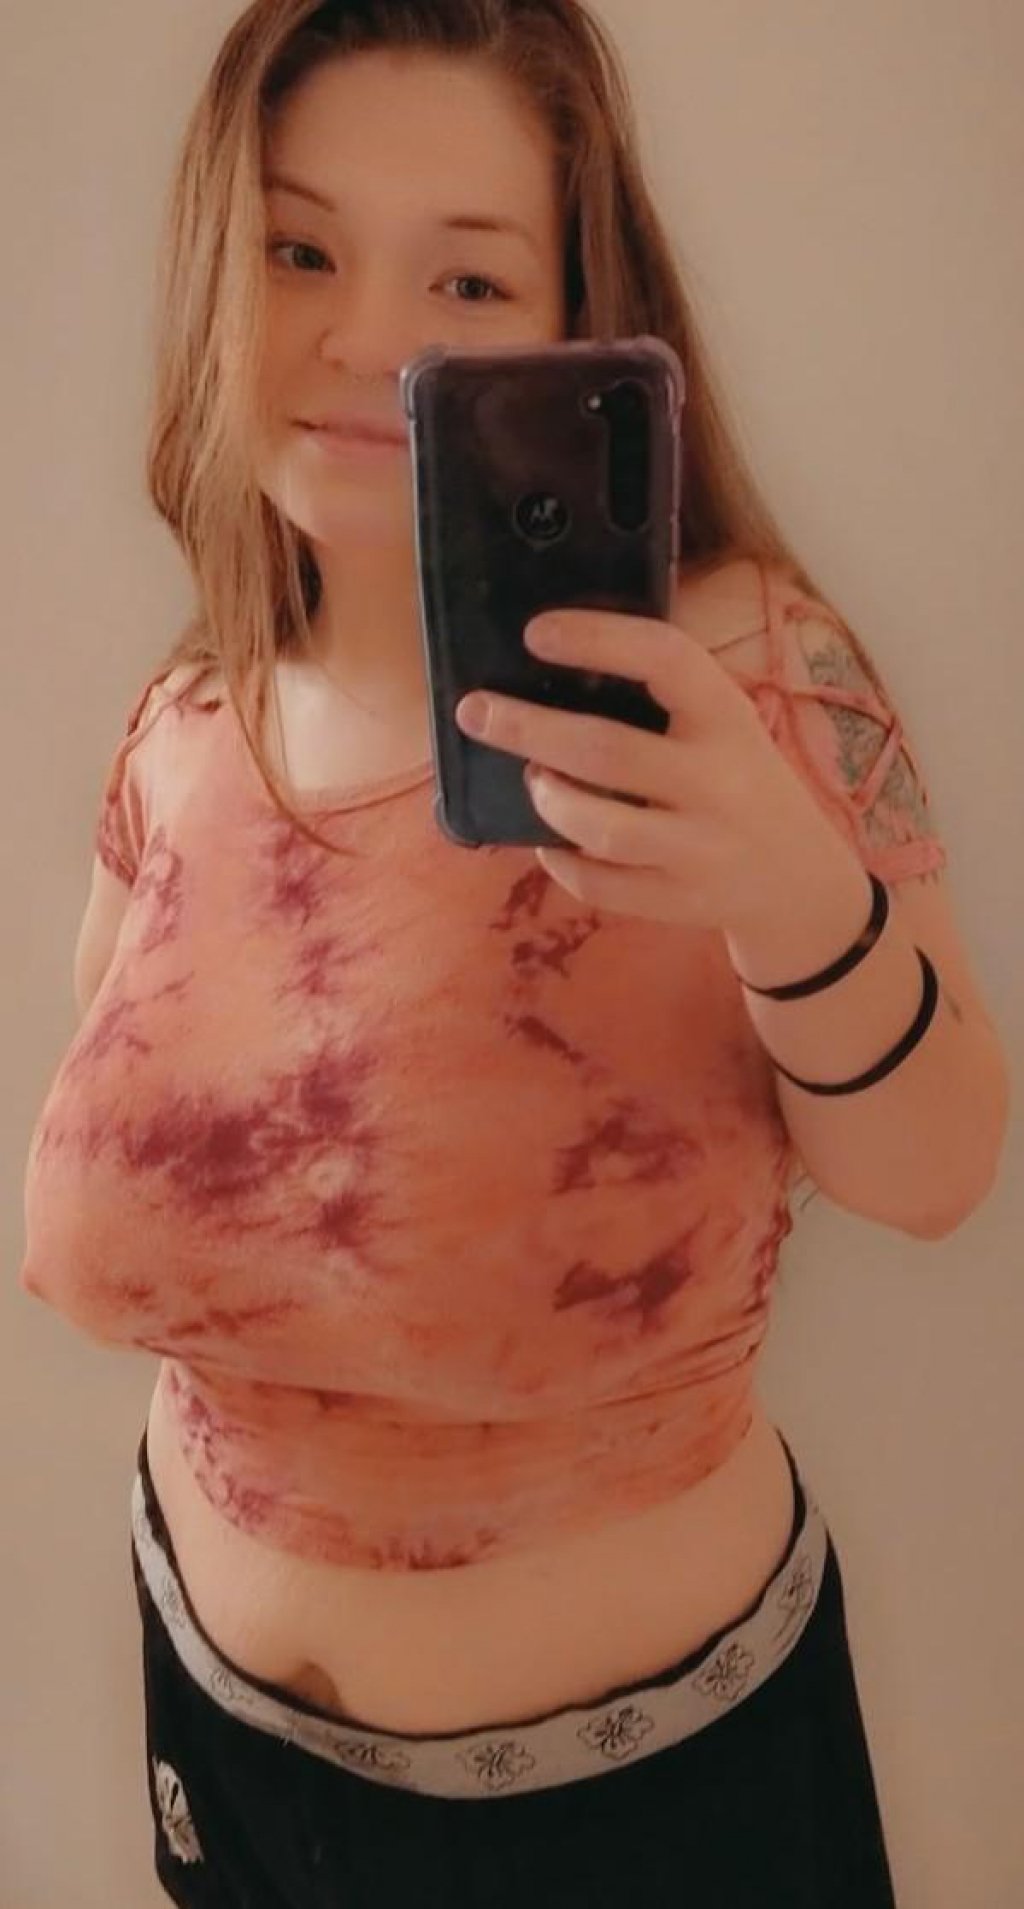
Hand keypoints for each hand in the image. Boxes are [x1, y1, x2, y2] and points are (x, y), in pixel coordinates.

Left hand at [454, 607, 861, 934]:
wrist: (800, 880)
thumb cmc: (740, 781)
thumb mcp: (728, 726)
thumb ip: (667, 699)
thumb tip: (555, 663)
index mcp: (729, 719)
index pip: (667, 660)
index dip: (599, 639)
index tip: (537, 632)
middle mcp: (718, 782)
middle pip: (606, 750)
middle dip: (528, 728)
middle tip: (474, 711)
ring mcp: (701, 848)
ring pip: (601, 826)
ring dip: (550, 800)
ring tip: (533, 779)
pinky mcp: (682, 902)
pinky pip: (602, 886)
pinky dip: (563, 862)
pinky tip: (551, 841)